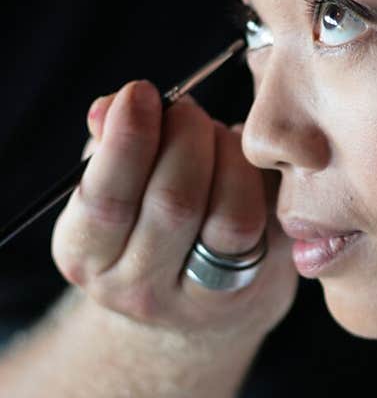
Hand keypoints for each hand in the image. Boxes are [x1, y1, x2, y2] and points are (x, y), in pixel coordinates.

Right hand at [52, 80, 296, 340]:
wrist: (192, 304)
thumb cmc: (143, 219)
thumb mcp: (112, 182)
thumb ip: (108, 142)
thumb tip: (111, 106)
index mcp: (85, 254)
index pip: (105, 200)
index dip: (127, 140)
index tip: (142, 92)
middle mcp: (138, 287)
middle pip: (174, 204)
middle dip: (187, 138)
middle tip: (190, 111)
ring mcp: (200, 299)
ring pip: (231, 219)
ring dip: (230, 158)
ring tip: (221, 137)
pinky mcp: (256, 292)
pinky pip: (270, 228)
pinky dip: (263, 181)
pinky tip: (251, 164)